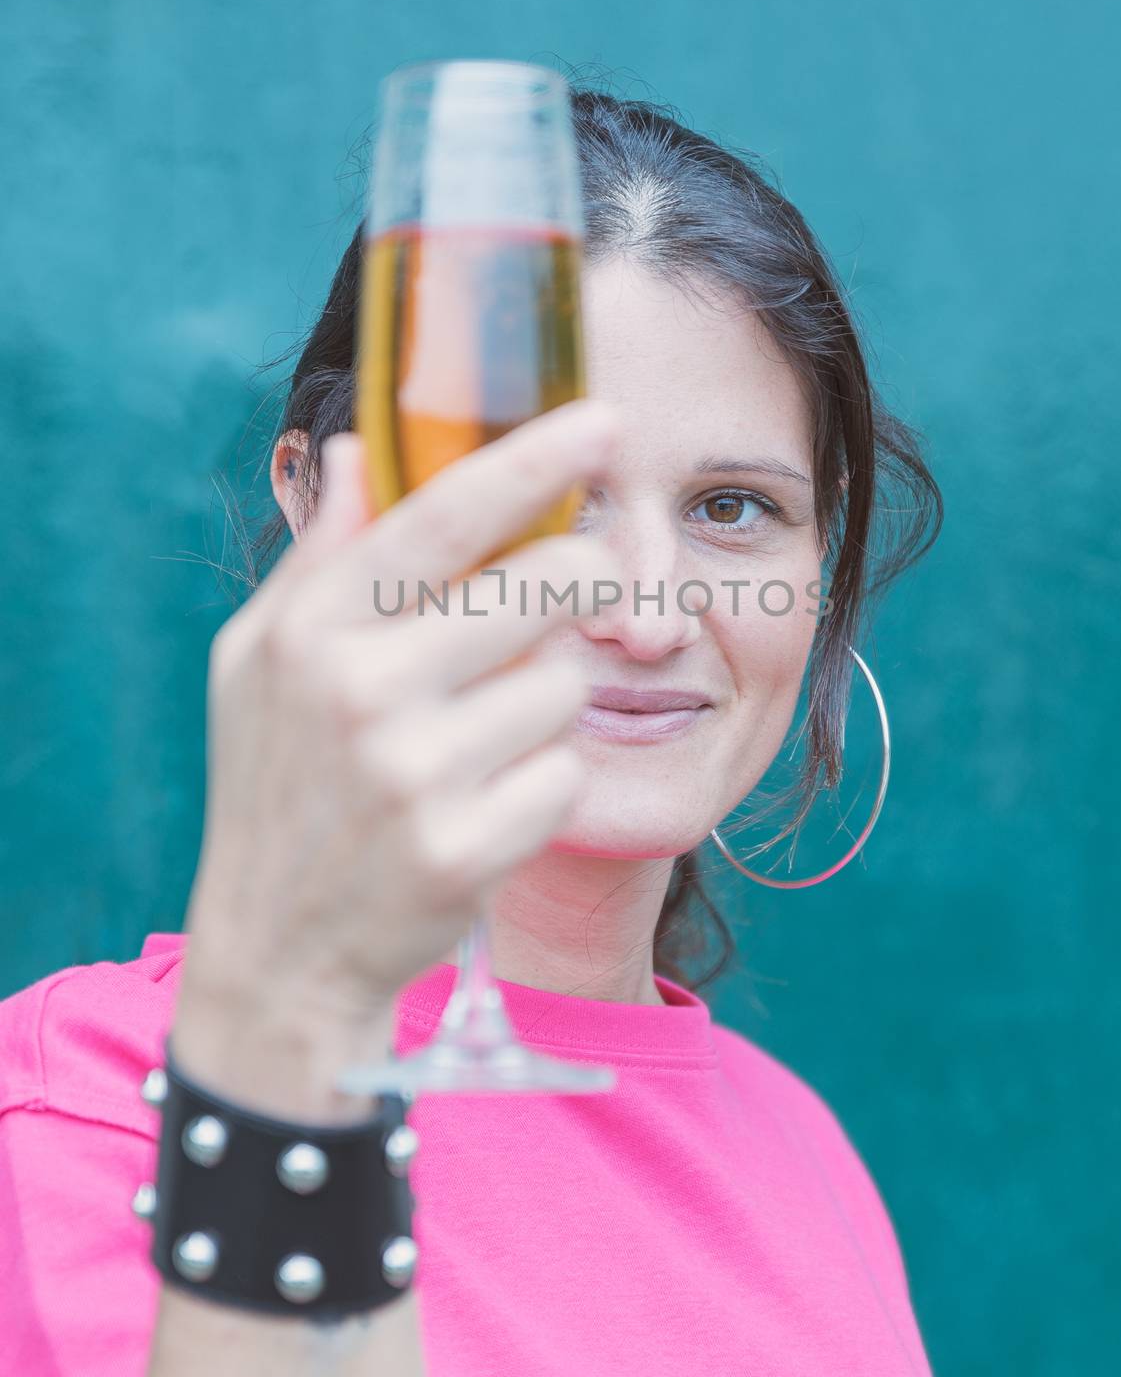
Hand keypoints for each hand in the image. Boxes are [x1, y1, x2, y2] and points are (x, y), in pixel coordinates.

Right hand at [173, 399, 619, 1099]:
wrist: (278, 956)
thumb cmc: (277, 786)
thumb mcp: (261, 662)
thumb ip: (321, 552)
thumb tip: (358, 444)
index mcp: (311, 629)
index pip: (443, 516)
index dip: (533, 459)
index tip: (604, 420)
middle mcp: (359, 692)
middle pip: (544, 587)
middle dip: (578, 582)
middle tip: (572, 593)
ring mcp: (413, 777)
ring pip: (565, 686)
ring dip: (543, 705)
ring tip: (480, 741)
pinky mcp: (465, 851)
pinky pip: (564, 775)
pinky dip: (539, 786)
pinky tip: (482, 808)